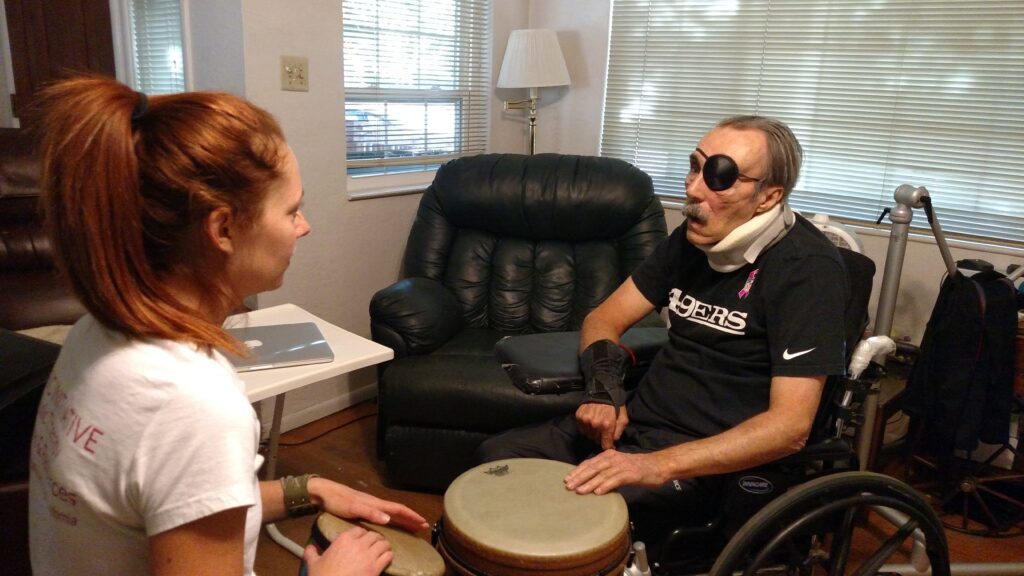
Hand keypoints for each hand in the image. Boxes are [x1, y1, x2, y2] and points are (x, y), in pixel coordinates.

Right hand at [304, 526, 391, 575]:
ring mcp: (368, 555)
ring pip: (384, 543)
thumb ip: (311, 553)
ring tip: (384, 550)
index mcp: (344, 539)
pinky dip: (389, 556)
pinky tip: (387, 559)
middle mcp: (358, 544)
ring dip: (385, 546)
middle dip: (376, 539)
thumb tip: (310, 547)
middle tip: (376, 545)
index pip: (359, 529)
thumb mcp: (313, 563)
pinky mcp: (375, 568)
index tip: (364, 539)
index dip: (363, 534)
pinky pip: (388, 556)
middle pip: (374, 535)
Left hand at [309, 478, 429, 531]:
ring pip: (391, 513)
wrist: (323, 493)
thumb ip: (370, 512)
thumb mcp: (352, 507)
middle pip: (398, 511)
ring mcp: (370, 506)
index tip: (423, 523)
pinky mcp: (363, 509)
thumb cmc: (337, 500)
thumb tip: (388, 519)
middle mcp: (375, 504)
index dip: (411, 516)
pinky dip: (392, 520)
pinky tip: (390, 524)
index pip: (398, 509)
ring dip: (403, 520)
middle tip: (423, 526)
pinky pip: (383, 515)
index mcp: (375, 503)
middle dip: (411, 518)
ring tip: (412, 526)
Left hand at [563, 449, 664, 494]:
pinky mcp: (631, 474)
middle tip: (568, 486)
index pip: (589, 463)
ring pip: (602, 474)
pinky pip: (616, 480)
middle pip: (593, 468)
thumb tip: (591, 481)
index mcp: (608, 455)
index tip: (567, 479)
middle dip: (579, 477)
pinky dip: (606, 485)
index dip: (578, 471)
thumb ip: (606, 471)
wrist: (658, 465)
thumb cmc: (637, 467)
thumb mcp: (618, 466)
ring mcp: (622, 466)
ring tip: (579, 491)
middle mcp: (613, 458)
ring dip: (589, 483)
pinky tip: (598, 492)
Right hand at [575, 402, 628, 449]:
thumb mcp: (623, 419)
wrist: (603, 390)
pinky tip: (591, 422)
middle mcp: (594, 424)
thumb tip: (612, 443)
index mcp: (606, 425)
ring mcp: (585, 420)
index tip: (609, 444)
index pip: (605, 445)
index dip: (608, 446)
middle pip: (596, 440)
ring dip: (593, 433)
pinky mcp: (579, 416)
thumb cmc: (615, 405)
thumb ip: (618, 432)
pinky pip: (582, 429)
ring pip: (588, 435)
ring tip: (597, 425)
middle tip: (604, 431)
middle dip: (601, 438)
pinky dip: (586, 428)